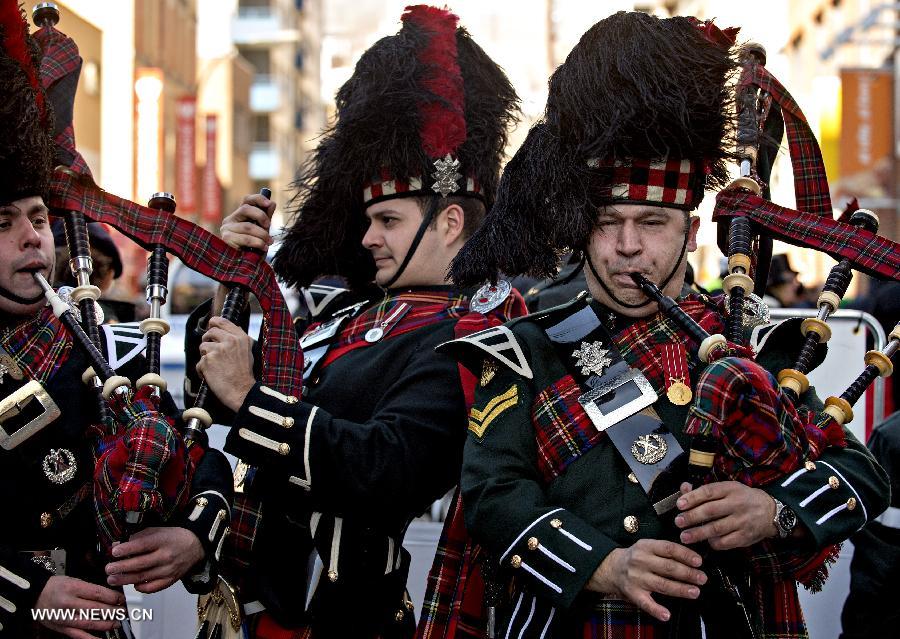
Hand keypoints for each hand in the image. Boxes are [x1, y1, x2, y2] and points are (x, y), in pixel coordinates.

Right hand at [35, 575, 125, 637]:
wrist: (35, 594)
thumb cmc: (56, 586)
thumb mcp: (74, 581)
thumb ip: (91, 589)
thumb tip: (111, 596)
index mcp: (73, 588)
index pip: (98, 593)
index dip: (113, 597)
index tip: (121, 599)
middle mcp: (69, 603)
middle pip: (96, 609)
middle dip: (113, 611)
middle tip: (123, 611)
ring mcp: (65, 617)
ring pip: (90, 623)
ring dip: (106, 624)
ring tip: (117, 622)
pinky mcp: (62, 628)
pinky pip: (79, 635)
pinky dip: (91, 638)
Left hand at [105, 527, 204, 592]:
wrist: (196, 546)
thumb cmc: (174, 537)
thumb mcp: (158, 530)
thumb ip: (139, 537)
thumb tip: (120, 545)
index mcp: (163, 540)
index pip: (142, 545)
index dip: (126, 549)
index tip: (114, 552)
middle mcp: (166, 556)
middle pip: (140, 564)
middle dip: (121, 567)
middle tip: (108, 569)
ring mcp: (168, 570)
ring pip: (143, 577)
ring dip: (125, 579)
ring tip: (112, 579)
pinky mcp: (170, 580)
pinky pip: (152, 588)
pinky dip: (140, 587)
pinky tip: (133, 584)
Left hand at [196, 316, 255, 411]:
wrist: (242, 391)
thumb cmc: (245, 374)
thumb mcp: (248, 351)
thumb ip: (239, 339)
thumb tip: (232, 327)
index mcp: (240, 337)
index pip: (222, 321)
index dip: (213, 323)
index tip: (210, 326)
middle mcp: (229, 341)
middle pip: (209, 332)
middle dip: (207, 341)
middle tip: (211, 351)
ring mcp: (217, 350)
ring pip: (202, 347)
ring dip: (205, 357)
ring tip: (214, 367)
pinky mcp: (207, 361)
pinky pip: (199, 363)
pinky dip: (203, 371)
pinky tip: (212, 376)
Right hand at [220, 192, 275, 251]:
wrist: (246, 268)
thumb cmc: (254, 249)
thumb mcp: (262, 232)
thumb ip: (266, 219)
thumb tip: (272, 203)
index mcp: (240, 216)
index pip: (247, 200)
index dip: (258, 199)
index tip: (268, 203)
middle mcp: (230, 220)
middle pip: (245, 209)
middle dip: (261, 217)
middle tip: (269, 227)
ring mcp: (226, 229)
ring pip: (248, 226)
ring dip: (262, 235)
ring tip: (269, 243)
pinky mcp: (226, 239)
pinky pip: (246, 238)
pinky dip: (258, 243)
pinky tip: (263, 248)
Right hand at [586, 540, 705, 621]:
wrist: (612, 568)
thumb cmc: (636, 557)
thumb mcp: (647, 546)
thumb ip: (666, 551)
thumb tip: (692, 558)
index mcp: (646, 546)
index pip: (669, 549)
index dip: (685, 555)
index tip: (698, 562)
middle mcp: (640, 561)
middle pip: (668, 567)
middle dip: (688, 573)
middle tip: (702, 578)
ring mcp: (636, 578)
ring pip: (662, 584)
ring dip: (680, 589)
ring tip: (695, 592)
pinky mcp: (633, 593)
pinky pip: (646, 603)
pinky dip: (656, 610)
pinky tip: (666, 614)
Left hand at [675, 481, 777, 548]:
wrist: (770, 512)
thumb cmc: (742, 498)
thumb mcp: (727, 489)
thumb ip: (704, 490)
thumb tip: (683, 488)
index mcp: (730, 489)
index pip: (709, 492)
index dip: (692, 498)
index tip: (679, 504)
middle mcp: (737, 504)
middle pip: (710, 511)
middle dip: (692, 517)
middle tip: (678, 522)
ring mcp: (742, 521)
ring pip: (717, 528)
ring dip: (698, 534)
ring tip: (684, 537)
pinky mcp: (745, 537)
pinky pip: (726, 542)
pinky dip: (714, 543)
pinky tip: (706, 541)